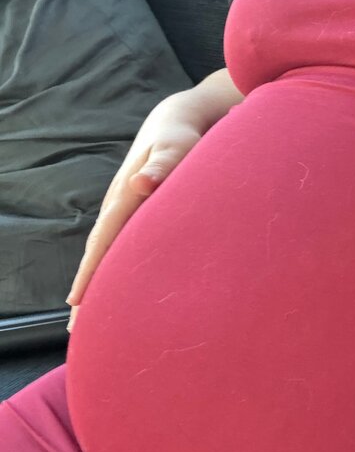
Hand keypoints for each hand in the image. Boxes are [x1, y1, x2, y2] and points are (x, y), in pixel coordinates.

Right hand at [65, 94, 207, 331]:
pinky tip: (115, 291)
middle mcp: (120, 206)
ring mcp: (127, 210)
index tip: (76, 303)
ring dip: (98, 285)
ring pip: (108, 254)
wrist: (178, 121)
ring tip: (88, 321)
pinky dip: (114, 271)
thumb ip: (164, 165)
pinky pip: (121, 247)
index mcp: (125, 197)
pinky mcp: (137, 213)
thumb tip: (141, 183)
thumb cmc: (182, 136)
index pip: (104, 241)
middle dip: (87, 290)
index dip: (90, 272)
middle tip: (76, 331)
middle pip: (98, 254)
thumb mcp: (177, 146)